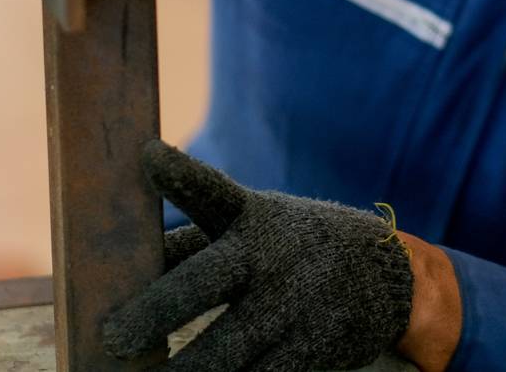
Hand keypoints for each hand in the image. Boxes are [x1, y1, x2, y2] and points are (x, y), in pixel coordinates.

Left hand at [102, 141, 413, 371]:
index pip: (210, 189)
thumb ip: (189, 245)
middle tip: (115, 339)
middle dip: (157, 310)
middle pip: (205, 280)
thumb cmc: (290, 249)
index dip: (179, 173)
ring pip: (227, 348)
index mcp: (249, 216)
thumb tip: (119, 271)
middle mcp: (269, 253)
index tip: (148, 156)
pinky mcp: (312, 345)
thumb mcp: (252, 227)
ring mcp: (293, 302)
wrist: (390, 274)